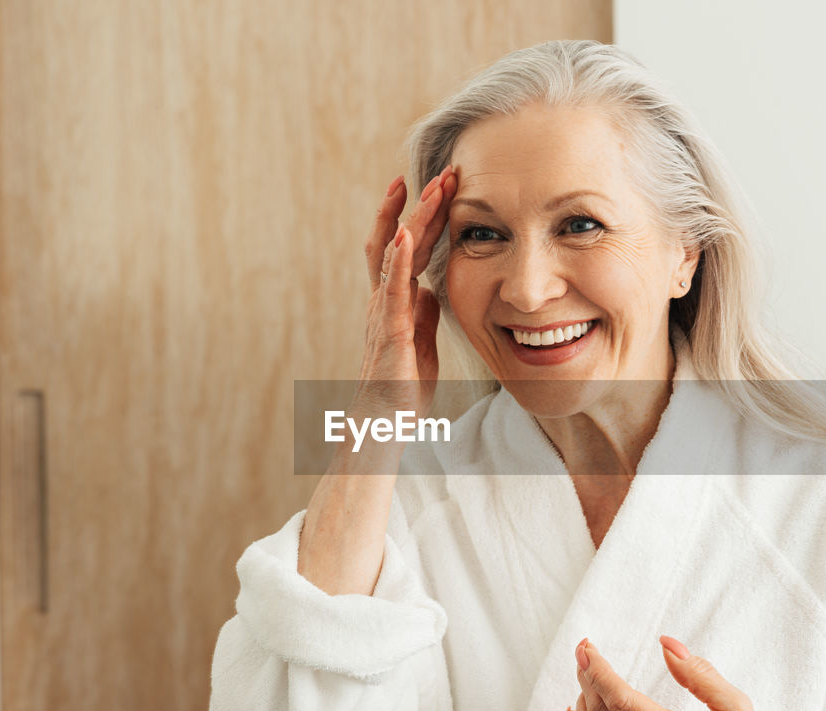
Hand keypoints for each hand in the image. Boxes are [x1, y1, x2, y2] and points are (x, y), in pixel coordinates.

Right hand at [355, 168, 457, 419]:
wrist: (385, 422)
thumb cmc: (401, 390)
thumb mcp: (420, 344)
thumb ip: (423, 316)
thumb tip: (431, 291)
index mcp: (395, 302)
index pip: (408, 248)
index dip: (421, 217)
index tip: (437, 187)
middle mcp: (384, 299)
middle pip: (398, 239)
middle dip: (419, 205)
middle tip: (441, 173)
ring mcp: (384, 310)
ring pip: (394, 254)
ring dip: (411, 218)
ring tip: (426, 187)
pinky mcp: (389, 327)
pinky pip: (391, 286)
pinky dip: (396, 257)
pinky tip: (403, 232)